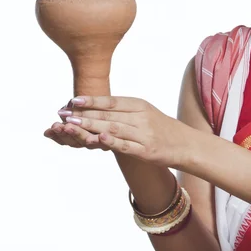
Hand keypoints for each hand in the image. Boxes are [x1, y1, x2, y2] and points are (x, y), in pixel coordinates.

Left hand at [53, 95, 192, 167]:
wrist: (187, 145)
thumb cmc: (163, 129)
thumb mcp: (146, 113)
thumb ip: (125, 110)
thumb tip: (97, 106)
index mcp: (141, 105)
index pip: (112, 101)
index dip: (92, 100)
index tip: (73, 100)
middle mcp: (142, 117)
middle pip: (109, 114)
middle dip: (84, 114)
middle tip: (63, 114)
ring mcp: (144, 134)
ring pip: (113, 128)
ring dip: (91, 126)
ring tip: (72, 125)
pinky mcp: (146, 151)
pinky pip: (125, 145)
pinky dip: (111, 141)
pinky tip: (98, 139)